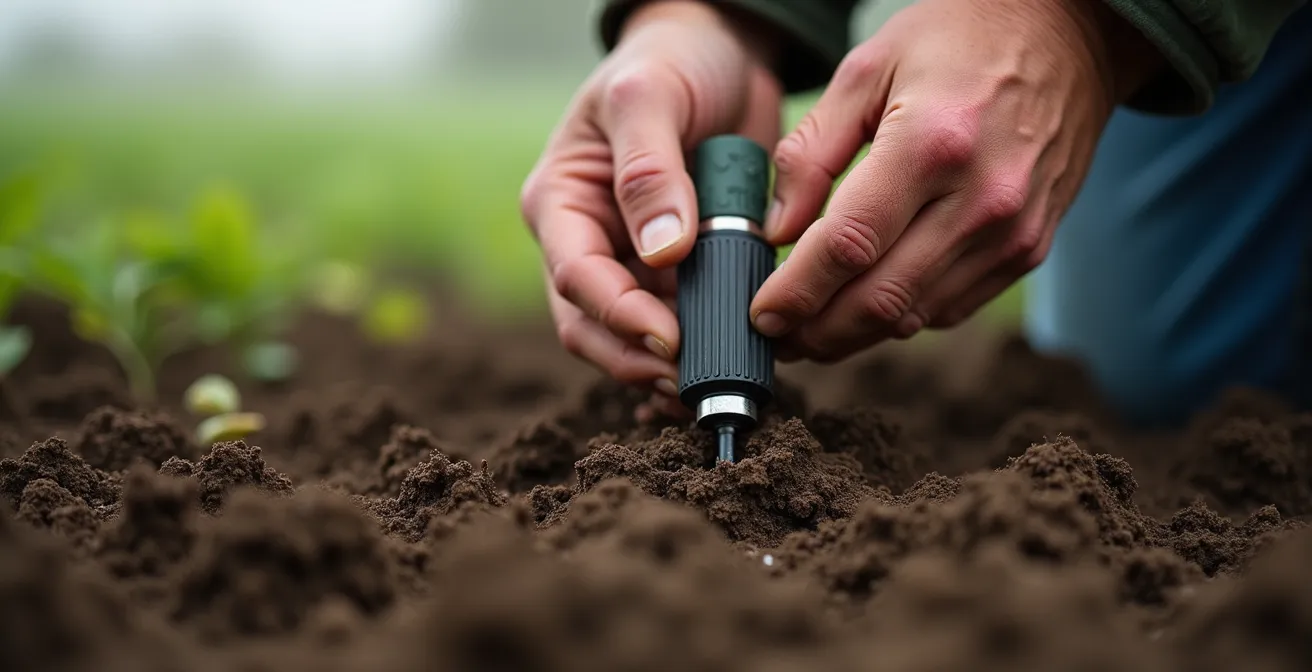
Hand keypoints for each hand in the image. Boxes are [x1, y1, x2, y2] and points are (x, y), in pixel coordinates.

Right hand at [520, 0, 782, 418]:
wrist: (719, 52)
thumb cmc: (671, 62)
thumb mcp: (651, 97)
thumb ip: (648, 170)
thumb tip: (662, 253)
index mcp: (562, 202)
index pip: (577, 278)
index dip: (619, 316)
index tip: (669, 339)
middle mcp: (588, 243)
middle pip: (592, 327)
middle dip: (638, 359)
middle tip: (692, 381)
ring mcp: (631, 264)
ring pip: (630, 340)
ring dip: (667, 369)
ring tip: (712, 387)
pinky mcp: (677, 274)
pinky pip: (676, 329)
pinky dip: (694, 356)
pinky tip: (721, 376)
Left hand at [749, 0, 1164, 362]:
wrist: (1070, 35)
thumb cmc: (960, 40)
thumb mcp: (867, 68)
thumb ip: (811, 151)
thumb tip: (777, 230)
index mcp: (930, 143)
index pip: (848, 245)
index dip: (796, 292)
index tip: (762, 314)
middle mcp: (980, 198)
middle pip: (880, 298)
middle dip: (816, 332)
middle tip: (777, 337)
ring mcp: (1012, 232)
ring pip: (914, 316)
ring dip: (854, 335)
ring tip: (810, 329)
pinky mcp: (1029, 249)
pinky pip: (950, 308)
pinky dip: (901, 316)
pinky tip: (868, 301)